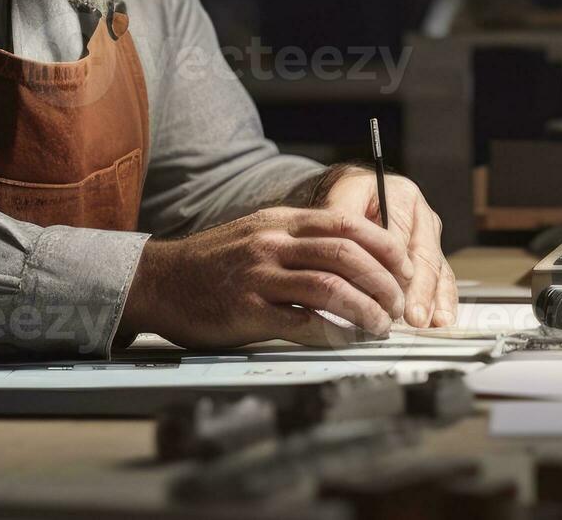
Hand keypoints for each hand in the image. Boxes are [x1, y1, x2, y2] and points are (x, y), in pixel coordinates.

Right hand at [120, 207, 413, 348]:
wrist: (158, 281)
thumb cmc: (213, 263)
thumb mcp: (258, 234)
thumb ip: (300, 240)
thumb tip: (353, 256)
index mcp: (281, 222)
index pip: (348, 224)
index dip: (385, 247)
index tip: (403, 268)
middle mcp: (273, 244)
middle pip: (347, 254)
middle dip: (383, 282)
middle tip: (396, 304)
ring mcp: (259, 277)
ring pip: (331, 287)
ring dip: (365, 310)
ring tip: (378, 326)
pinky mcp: (246, 311)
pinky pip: (301, 323)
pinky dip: (332, 333)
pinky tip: (345, 340)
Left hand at [315, 171, 456, 327]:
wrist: (355, 200)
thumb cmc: (346, 203)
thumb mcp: (339, 203)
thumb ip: (345, 225)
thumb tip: (350, 256)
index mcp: (402, 196)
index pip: (399, 234)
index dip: (393, 263)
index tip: (388, 286)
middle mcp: (423, 217)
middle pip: (424, 255)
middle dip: (419, 289)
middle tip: (412, 315)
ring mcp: (431, 239)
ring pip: (437, 270)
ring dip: (433, 300)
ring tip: (427, 322)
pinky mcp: (433, 259)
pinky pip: (444, 281)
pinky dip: (442, 303)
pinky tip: (440, 321)